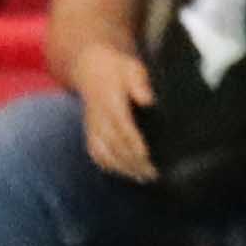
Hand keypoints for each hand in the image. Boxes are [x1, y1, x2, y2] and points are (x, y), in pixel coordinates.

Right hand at [68, 43, 157, 187]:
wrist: (90, 69)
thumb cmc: (117, 69)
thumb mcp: (132, 68)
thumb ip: (140, 83)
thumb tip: (148, 100)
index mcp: (110, 101)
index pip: (122, 126)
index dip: (134, 143)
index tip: (147, 156)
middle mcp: (99, 117)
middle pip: (115, 145)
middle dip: (133, 161)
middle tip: (154, 173)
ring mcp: (93, 127)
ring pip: (105, 153)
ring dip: (123, 168)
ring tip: (144, 177)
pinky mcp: (91, 133)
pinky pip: (97, 154)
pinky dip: (110, 167)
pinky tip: (128, 173)